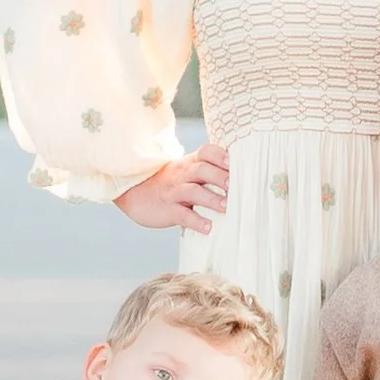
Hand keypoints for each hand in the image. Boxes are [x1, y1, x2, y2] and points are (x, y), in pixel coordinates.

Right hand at [115, 144, 229, 231]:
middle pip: (201, 170)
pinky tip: (208, 227)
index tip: (236, 162)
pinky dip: (196, 221)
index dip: (221, 156)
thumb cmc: (171, 183)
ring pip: (193, 191)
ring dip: (211, 199)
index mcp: (190, 163)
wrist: (135, 192)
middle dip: (220, 177)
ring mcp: (174, 192)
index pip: (206, 152)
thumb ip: (210, 170)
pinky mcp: (167, 210)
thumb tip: (244, 177)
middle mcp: (182, 174)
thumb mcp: (186, 171)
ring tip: (226, 207)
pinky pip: (182, 214)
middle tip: (236, 186)